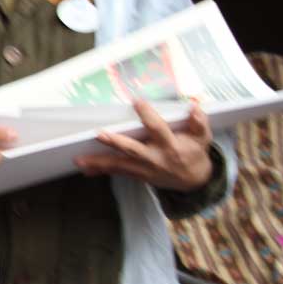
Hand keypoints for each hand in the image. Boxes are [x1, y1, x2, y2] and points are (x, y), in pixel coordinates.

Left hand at [75, 99, 212, 190]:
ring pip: (120, 165)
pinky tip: (85, 168)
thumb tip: (194, 105)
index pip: (158, 128)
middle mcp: (155, 158)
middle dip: (116, 142)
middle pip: (133, 150)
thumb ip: (198, 122)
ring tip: (79, 160)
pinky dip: (100, 171)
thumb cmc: (195, 152)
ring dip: (99, 162)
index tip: (137, 101)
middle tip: (99, 134)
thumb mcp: (202, 137)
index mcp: (170, 146)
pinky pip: (117, 172)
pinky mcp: (138, 175)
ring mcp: (145, 169)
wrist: (194, 182)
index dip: (148, 115)